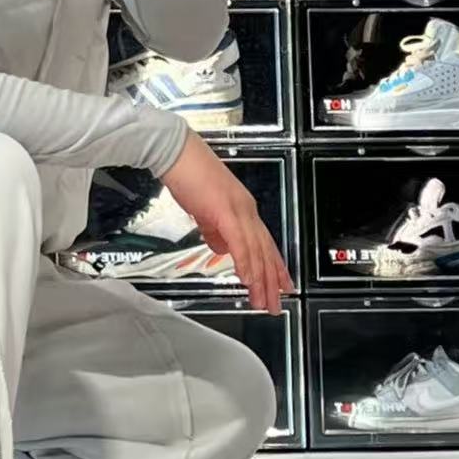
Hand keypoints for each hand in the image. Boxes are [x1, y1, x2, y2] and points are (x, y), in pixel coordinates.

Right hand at [160, 132, 293, 314]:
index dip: (274, 266)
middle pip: (266, 250)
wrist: (176, 154)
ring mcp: (238, 209)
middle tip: (276, 304)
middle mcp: (247, 209)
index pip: (265, 242)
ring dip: (261, 278)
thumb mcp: (204, 209)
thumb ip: (214, 229)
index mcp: (243, 208)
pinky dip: (246, 263)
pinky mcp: (225, 211)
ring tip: (263, 301)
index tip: (282, 285)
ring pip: (256, 250)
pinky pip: (240, 242)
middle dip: (272, 280)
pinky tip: (249, 279)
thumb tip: (221, 248)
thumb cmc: (187, 175)